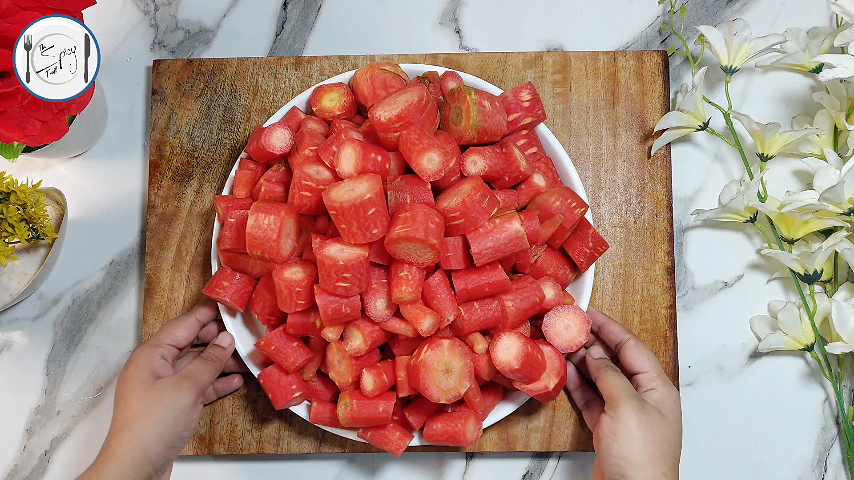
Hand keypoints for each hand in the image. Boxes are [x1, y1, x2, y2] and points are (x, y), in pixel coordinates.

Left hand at [80, 301, 244, 479]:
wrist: (136, 467)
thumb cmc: (153, 424)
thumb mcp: (186, 387)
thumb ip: (209, 361)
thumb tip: (226, 339)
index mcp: (151, 354)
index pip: (183, 325)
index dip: (206, 314)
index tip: (228, 304)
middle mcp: (155, 367)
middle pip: (190, 345)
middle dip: (216, 339)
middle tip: (243, 333)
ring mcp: (163, 387)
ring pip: (196, 367)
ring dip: (220, 363)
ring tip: (246, 358)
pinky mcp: (172, 406)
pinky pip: (196, 387)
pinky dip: (215, 384)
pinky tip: (235, 381)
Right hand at [565, 308, 681, 479]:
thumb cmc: (642, 458)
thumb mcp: (627, 407)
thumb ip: (611, 377)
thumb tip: (596, 356)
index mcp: (657, 388)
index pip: (632, 347)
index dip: (610, 328)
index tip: (589, 313)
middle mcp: (642, 398)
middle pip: (615, 361)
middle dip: (592, 343)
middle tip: (569, 328)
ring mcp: (624, 415)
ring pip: (600, 379)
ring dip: (581, 363)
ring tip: (561, 346)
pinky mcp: (607, 430)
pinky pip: (590, 399)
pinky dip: (577, 385)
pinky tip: (565, 373)